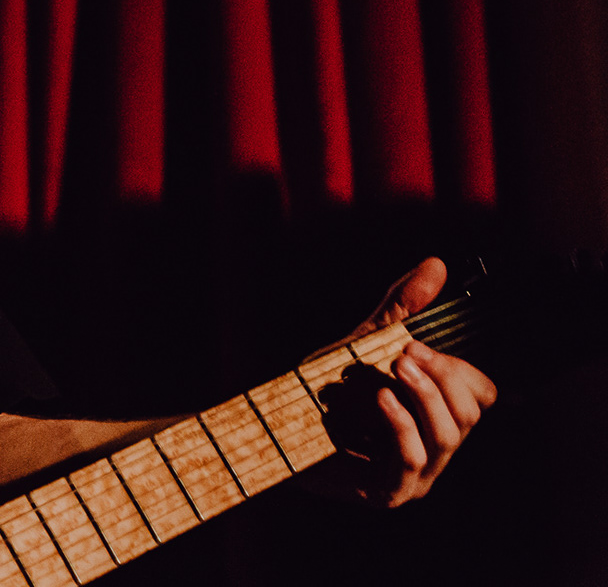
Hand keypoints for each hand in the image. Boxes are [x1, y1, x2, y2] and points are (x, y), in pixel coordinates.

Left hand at [311, 258, 497, 506]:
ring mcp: (415, 475)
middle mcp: (435, 447)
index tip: (418, 345)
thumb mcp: (366, 341)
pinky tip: (381, 398)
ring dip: (424, 397)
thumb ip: (401, 308)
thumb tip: (435, 264)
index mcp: (438, 414)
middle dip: (442, 377)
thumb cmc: (325, 388)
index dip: (461, 369)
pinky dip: (401, 425)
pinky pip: (413, 460)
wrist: (275, 427)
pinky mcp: (389, 491)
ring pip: (447, 437)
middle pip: (469, 414)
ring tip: (395, 368)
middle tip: (405, 352)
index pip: (481, 395)